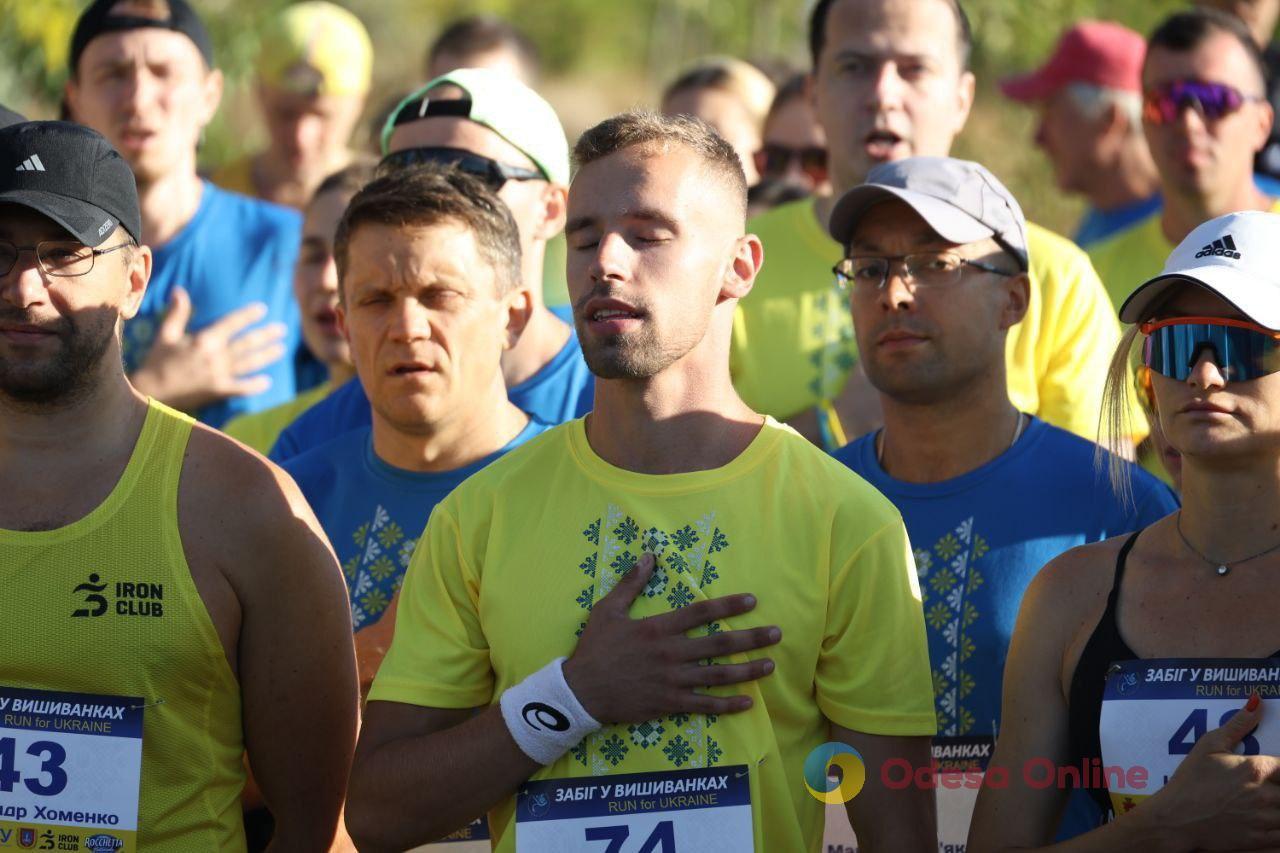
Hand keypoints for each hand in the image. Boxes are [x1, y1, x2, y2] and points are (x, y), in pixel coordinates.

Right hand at [130, 287, 287, 411]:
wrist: (150, 392)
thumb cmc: (157, 361)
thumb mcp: (166, 335)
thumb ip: (177, 313)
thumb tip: (179, 290)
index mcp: (204, 340)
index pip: (232, 323)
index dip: (248, 315)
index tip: (263, 309)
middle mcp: (215, 356)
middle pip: (247, 343)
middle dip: (266, 335)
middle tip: (282, 330)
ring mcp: (219, 375)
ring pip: (249, 363)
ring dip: (267, 355)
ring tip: (281, 349)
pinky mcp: (218, 392)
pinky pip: (242, 387)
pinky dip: (255, 385)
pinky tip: (267, 381)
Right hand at [563, 553, 779, 723]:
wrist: (580, 691)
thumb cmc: (595, 648)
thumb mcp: (608, 610)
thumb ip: (631, 583)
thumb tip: (649, 556)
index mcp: (658, 628)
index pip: (701, 612)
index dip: (728, 605)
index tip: (752, 601)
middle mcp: (671, 653)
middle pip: (719, 644)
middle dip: (751, 639)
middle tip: (776, 634)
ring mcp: (673, 681)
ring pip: (718, 675)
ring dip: (747, 671)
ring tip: (770, 666)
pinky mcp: (669, 704)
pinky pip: (704, 705)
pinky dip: (727, 705)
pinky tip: (747, 703)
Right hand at [1140, 695, 1279, 851]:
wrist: (1176, 819)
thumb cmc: (1190, 781)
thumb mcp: (1209, 746)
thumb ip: (1238, 724)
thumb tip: (1257, 702)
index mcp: (1256, 769)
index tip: (1274, 772)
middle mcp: (1266, 794)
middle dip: (1279, 787)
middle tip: (1268, 787)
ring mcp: (1265, 820)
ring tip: (1268, 803)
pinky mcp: (1262, 841)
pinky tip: (1270, 821)